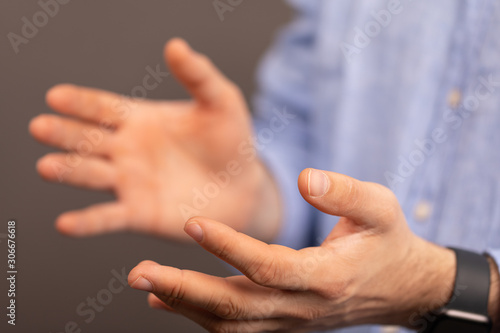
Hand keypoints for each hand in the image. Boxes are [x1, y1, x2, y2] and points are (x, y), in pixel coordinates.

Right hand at [29, 39, 279, 240]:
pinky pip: (108, 218)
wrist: (244, 187)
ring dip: (69, 171)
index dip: (80, 102)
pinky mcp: (139, 214)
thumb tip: (175, 46)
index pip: (102, 108)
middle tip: (40, 127)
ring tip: (48, 166)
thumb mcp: (220, 102)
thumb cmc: (231, 142)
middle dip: (63, 133)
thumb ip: (198, 75)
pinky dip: (87, 222)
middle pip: (87, 139)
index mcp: (139, 120)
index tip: (56, 96)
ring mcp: (130, 182)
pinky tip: (66, 224)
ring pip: (91, 174)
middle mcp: (127, 150)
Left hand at [128, 168, 457, 331]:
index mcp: (326, 276)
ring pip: (229, 323)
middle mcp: (302, 307)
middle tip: (140, 271)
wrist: (401, 288)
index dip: (228, 248)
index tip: (194, 223)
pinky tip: (165, 301)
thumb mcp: (380, 208)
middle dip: (184, 289)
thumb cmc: (387, 242)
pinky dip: (197, 316)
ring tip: (145, 283)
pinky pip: (234, 328)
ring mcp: (290, 322)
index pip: (268, 267)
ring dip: (183, 304)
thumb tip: (305, 180)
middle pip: (235, 306)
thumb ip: (345, 193)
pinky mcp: (281, 324)